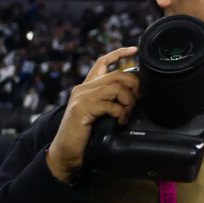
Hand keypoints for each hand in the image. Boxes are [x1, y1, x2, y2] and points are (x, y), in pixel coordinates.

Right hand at [47, 47, 139, 184]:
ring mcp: (82, 98)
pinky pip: (111, 105)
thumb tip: (133, 91)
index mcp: (86, 87)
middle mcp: (83, 88)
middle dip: (134, 85)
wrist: (64, 152)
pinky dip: (121, 113)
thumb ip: (108, 98)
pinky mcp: (83, 109)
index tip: (134, 50)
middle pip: (117, 75)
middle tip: (139, 99)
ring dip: (129, 101)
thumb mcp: (96, 111)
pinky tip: (120, 122)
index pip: (102, 62)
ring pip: (116, 88)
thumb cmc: (83, 133)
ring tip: (127, 114)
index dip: (119, 53)